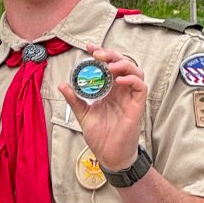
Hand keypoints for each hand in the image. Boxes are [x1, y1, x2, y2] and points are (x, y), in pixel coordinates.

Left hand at [58, 44, 147, 169]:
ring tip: (109, 66)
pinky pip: (140, 88)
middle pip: (122, 64)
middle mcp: (121, 91)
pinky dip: (131, 80)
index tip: (88, 48)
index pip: (108, 66)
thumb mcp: (83, 114)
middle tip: (97, 55)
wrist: (109, 155)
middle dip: (111, 55)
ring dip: (123, 65)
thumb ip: (75, 100)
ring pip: (136, 72)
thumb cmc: (100, 136)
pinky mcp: (137, 106)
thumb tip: (63, 85)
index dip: (101, 54)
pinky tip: (118, 81)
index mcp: (109, 90)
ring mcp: (130, 97)